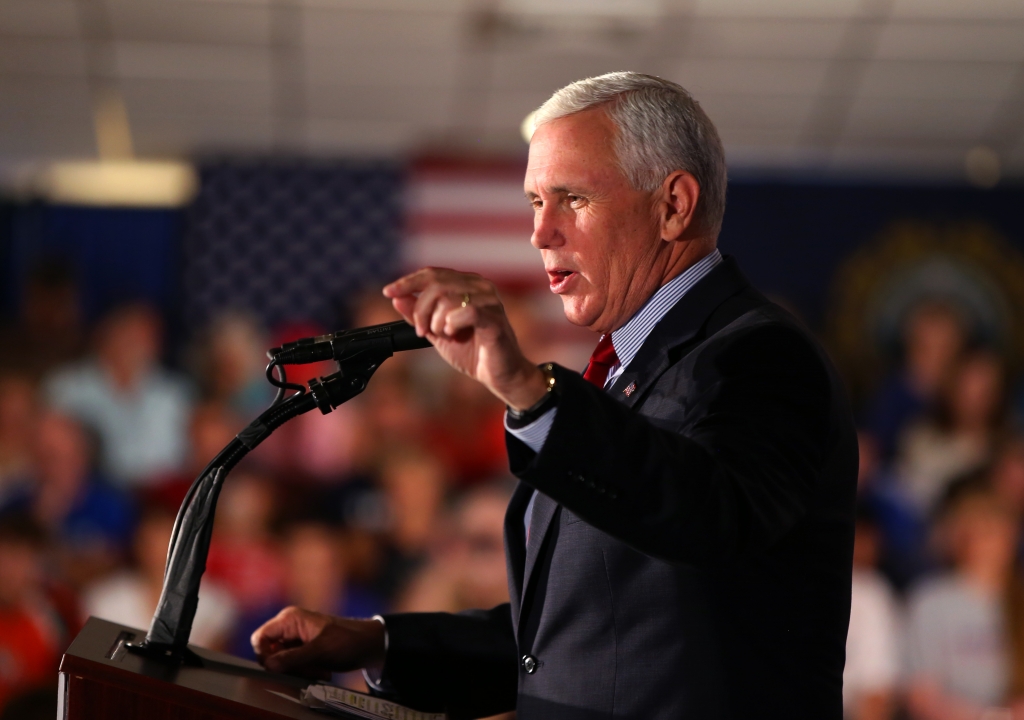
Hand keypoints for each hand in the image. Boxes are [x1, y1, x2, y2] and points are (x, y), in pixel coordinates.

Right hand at [251, 606, 385, 677]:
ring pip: (281, 662)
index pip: (260, 638)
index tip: (280, 666)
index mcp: (289, 619)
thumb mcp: (320, 650)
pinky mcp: (302, 650)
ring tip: (319, 669)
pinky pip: (293, 666)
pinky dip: (305, 671)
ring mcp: (295, 639)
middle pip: (270, 653)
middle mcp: (289, 627)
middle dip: (287, 666)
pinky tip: (321, 670)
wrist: (368, 645)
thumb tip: (267, 665)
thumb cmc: (347, 640)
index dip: (265, 655)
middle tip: (308, 669)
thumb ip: (293, 658)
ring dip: (299, 670)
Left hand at [383, 267, 547, 410]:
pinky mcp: (495, 320)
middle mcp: (480, 287)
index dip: (407, 282)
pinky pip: (465, 312)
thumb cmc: (473, 352)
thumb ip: (418, 315)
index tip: (388, 292)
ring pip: (447, 298)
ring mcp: (490, 301)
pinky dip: (452, 325)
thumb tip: (396, 298)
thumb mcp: (437, 332)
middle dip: (421, 311)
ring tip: (445, 336)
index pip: (432, 274)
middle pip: (435, 285)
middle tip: (422, 332)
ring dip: (437, 322)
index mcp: (467, 285)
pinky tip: (455, 335)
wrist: (499, 376)